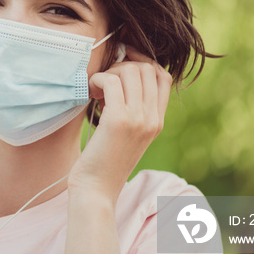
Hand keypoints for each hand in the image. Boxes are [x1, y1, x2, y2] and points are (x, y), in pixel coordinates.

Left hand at [68, 45, 172, 202]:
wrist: (96, 190)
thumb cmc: (104, 162)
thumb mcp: (127, 136)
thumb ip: (132, 111)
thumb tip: (120, 77)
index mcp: (158, 121)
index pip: (163, 76)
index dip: (143, 62)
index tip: (121, 63)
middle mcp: (152, 119)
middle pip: (146, 68)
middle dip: (122, 65)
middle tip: (104, 81)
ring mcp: (138, 119)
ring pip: (130, 70)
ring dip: (108, 72)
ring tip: (96, 89)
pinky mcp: (118, 120)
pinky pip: (110, 81)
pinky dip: (97, 80)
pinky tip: (90, 93)